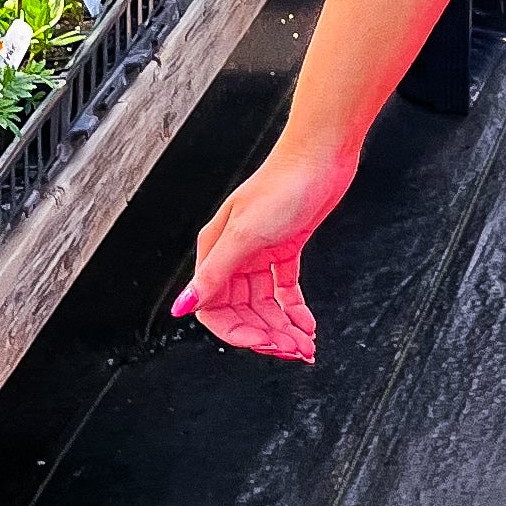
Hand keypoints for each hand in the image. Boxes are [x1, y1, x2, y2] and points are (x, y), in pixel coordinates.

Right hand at [172, 133, 360, 361]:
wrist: (321, 155)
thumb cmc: (283, 184)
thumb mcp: (245, 235)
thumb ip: (215, 275)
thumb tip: (183, 306)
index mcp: (216, 251)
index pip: (213, 307)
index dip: (238, 332)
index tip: (265, 345)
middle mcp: (234, 254)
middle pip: (242, 311)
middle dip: (267, 334)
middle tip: (294, 350)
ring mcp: (259, 253)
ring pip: (265, 305)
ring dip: (284, 327)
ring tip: (305, 343)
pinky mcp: (284, 249)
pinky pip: (284, 290)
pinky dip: (295, 310)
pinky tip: (307, 323)